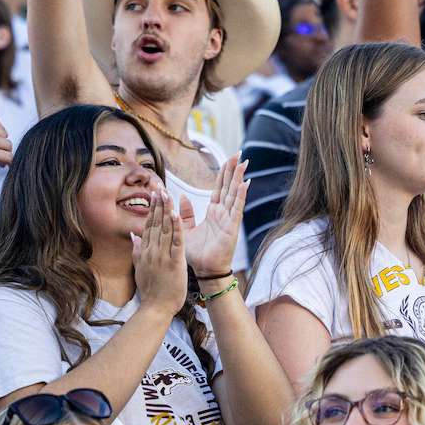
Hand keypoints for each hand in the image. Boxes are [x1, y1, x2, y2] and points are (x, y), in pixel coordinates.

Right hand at [131, 190, 188, 316]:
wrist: (156, 308)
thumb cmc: (150, 291)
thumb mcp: (139, 269)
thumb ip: (136, 252)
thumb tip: (134, 237)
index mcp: (144, 251)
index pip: (148, 225)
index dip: (152, 209)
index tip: (154, 195)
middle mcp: (152, 251)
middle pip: (155, 223)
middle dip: (158, 204)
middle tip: (160, 187)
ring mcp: (162, 256)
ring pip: (164, 229)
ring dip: (166, 210)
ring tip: (167, 194)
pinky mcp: (174, 262)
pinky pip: (176, 242)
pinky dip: (176, 227)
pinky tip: (176, 214)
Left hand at [180, 156, 247, 277]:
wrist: (204, 271)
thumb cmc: (197, 253)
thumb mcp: (186, 229)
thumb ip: (185, 213)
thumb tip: (180, 196)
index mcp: (214, 212)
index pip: (219, 188)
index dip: (223, 172)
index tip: (228, 158)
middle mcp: (223, 213)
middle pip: (229, 186)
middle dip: (233, 169)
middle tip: (239, 153)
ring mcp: (229, 219)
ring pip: (234, 194)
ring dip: (238, 178)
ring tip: (243, 162)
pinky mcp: (232, 228)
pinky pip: (236, 209)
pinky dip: (240, 196)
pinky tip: (245, 184)